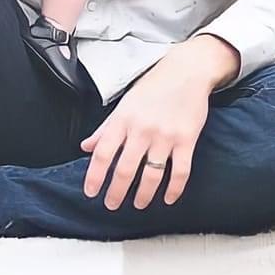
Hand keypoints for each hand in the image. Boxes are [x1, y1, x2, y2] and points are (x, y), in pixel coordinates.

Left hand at [81, 36, 236, 209]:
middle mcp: (142, 129)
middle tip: (112, 204)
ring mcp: (165, 136)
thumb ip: (106, 128)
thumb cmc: (155, 85)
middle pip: (125, 170)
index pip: (103, 153)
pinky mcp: (187, 139)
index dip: (94, 176)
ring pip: (151, 176)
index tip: (91, 192)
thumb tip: (86, 146)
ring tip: (138, 204)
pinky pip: (180, 171)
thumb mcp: (125, 103)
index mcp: (123, 119)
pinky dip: (174, 189)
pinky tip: (168, 198)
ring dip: (143, 195)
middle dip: (116, 193)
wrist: (187, 70)